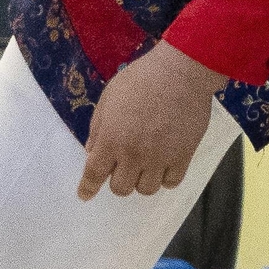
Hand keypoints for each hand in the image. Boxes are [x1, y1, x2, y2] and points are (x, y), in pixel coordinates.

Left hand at [76, 43, 225, 203]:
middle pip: (121, 188)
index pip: (94, 174)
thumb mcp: (108, 98)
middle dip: (117, 180)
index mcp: (111, 139)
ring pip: (146, 190)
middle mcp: (134, 154)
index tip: (85, 195)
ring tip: (145, 165)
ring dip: (142, 180)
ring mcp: (160, 158)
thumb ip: (98, 128)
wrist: (180, 73)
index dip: (88, 188)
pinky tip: (164, 166)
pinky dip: (165, 178)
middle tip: (123, 166)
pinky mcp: (183, 156)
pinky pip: (171, 183)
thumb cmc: (140, 79)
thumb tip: (92, 152)